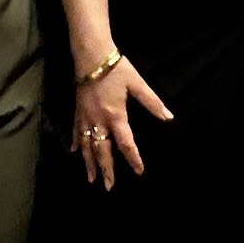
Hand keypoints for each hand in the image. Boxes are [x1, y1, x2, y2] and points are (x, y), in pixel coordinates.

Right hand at [72, 54, 171, 188]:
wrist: (91, 55)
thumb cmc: (116, 69)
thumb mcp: (137, 84)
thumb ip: (152, 102)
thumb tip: (169, 117)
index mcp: (116, 115)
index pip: (126, 143)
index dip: (133, 159)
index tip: (139, 172)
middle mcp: (99, 120)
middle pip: (102, 151)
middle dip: (106, 170)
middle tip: (108, 187)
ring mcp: (86, 117)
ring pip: (87, 145)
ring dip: (89, 163)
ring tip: (91, 178)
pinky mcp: (78, 110)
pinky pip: (76, 131)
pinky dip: (76, 143)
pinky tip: (74, 153)